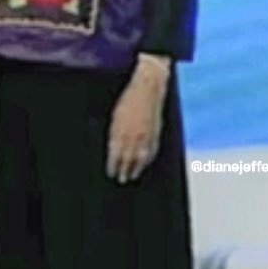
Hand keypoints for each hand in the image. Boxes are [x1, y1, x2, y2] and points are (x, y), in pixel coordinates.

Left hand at [106, 62, 167, 183]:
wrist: (148, 89)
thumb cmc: (129, 100)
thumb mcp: (115, 117)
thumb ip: (114, 134)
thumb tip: (113, 149)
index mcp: (121, 132)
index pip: (115, 155)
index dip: (113, 166)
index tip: (110, 172)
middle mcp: (134, 136)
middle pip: (128, 160)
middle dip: (124, 171)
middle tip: (121, 179)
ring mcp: (147, 136)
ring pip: (141, 158)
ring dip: (136, 169)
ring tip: (133, 176)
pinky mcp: (156, 133)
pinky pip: (152, 151)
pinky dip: (147, 159)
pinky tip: (144, 163)